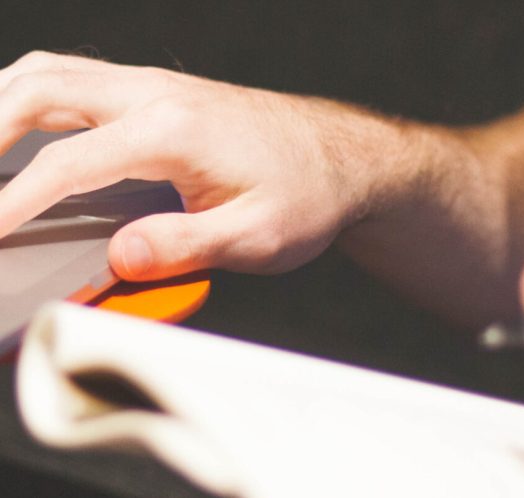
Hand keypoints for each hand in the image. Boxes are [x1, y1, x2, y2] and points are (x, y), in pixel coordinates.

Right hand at [0, 51, 393, 279]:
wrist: (340, 158)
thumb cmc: (307, 193)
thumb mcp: (257, 235)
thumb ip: (186, 244)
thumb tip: (120, 255)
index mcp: (174, 131)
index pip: (69, 164)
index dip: (13, 202)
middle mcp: (157, 95)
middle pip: (40, 89)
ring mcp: (158, 88)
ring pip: (53, 75)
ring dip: (4, 106)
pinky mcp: (162, 95)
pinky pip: (79, 82)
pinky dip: (36, 102)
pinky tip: (30, 132)